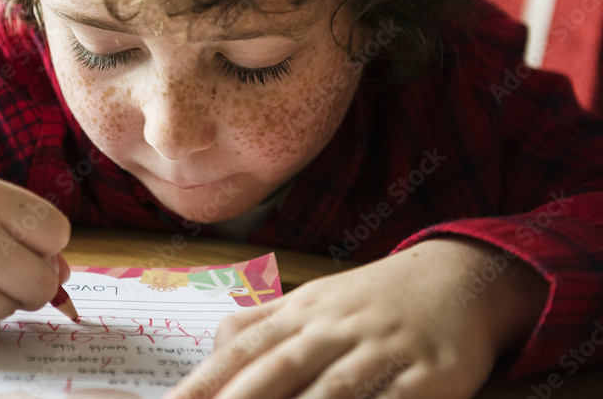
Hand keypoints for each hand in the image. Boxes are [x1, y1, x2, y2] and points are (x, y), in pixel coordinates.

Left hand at [168, 238, 546, 398]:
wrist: (460, 278)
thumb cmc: (371, 300)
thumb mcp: (313, 300)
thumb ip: (262, 322)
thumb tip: (212, 345)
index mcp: (301, 311)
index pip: (242, 348)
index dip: (205, 380)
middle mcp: (334, 327)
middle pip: (277, 369)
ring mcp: (381, 348)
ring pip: (332, 390)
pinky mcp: (428, 374)